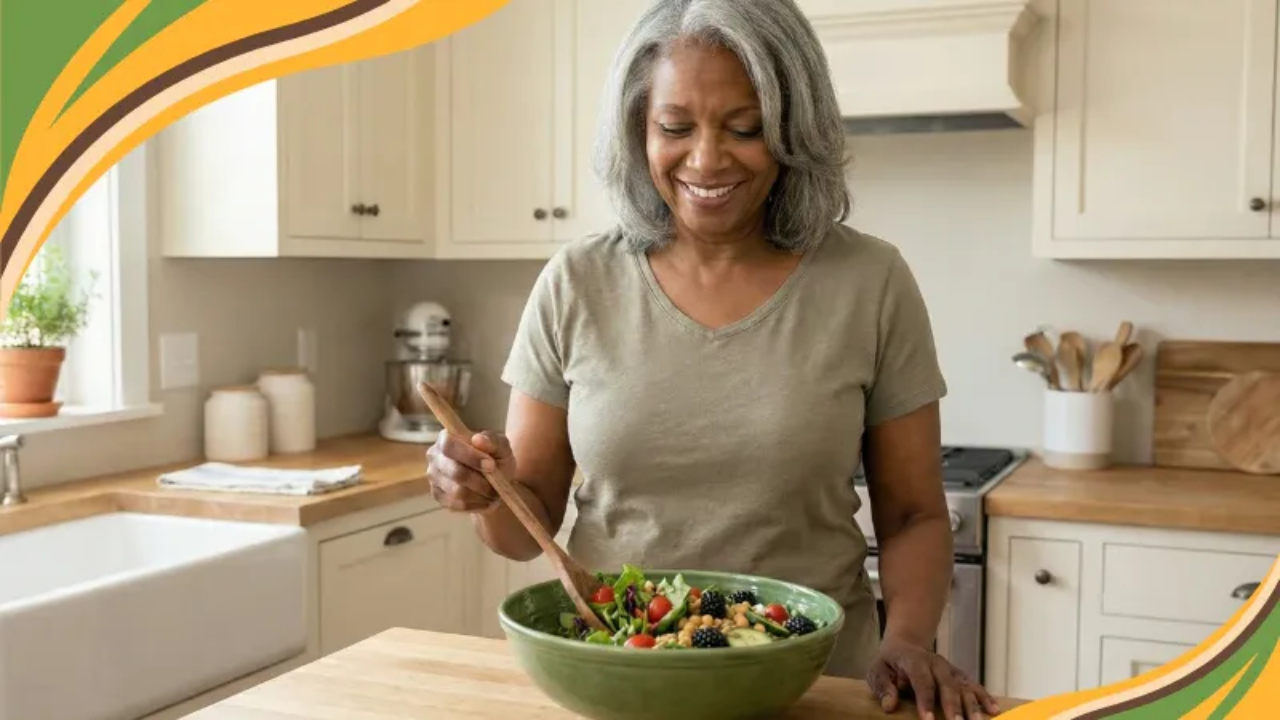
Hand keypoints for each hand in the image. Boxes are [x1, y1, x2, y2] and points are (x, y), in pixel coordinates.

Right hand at [426, 429, 515, 513]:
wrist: (495, 480)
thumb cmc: (496, 458)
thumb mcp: (501, 446)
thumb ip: (492, 441)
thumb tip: (478, 439)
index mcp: (446, 437)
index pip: (449, 445)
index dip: (470, 456)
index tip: (491, 465)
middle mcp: (435, 456)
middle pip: (454, 472)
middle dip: (480, 481)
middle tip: (497, 484)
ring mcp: (434, 477)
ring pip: (457, 491)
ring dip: (480, 494)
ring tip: (494, 492)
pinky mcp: (437, 495)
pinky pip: (457, 504)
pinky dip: (475, 503)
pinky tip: (484, 498)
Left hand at [867, 635, 999, 719]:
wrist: (906, 644)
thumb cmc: (890, 663)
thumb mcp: (877, 671)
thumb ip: (882, 687)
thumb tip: (889, 706)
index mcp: (914, 660)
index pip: (921, 680)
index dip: (925, 700)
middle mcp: (936, 663)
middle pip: (947, 685)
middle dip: (953, 706)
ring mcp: (950, 669)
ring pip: (964, 686)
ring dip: (972, 705)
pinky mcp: (959, 675)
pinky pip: (974, 686)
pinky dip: (985, 697)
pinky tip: (994, 710)